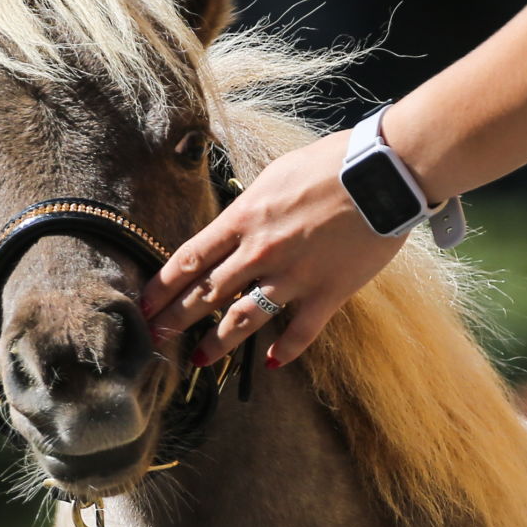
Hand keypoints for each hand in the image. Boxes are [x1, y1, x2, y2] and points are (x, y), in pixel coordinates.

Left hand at [140, 129, 407, 367]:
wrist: (383, 173)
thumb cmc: (331, 163)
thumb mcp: (275, 174)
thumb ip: (250, 205)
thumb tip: (235, 221)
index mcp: (243, 218)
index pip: (189, 259)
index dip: (162, 286)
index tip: (144, 305)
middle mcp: (260, 251)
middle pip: (206, 293)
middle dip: (176, 318)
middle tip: (155, 337)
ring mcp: (293, 276)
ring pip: (243, 319)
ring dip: (217, 343)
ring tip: (198, 361)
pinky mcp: (327, 293)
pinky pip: (299, 332)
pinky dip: (284, 351)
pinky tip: (270, 363)